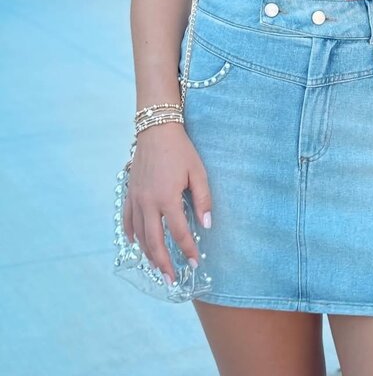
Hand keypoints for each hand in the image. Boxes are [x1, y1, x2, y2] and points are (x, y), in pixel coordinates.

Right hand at [122, 123, 211, 283]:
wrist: (156, 131)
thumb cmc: (181, 150)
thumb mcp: (198, 172)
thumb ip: (203, 199)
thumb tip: (207, 225)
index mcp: (167, 199)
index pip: (178, 233)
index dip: (188, 250)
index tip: (195, 262)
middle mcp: (148, 203)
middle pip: (154, 242)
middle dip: (164, 263)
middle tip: (171, 279)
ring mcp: (136, 199)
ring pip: (139, 235)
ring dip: (148, 254)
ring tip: (157, 267)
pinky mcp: (130, 193)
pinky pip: (127, 220)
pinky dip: (131, 234)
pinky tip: (136, 243)